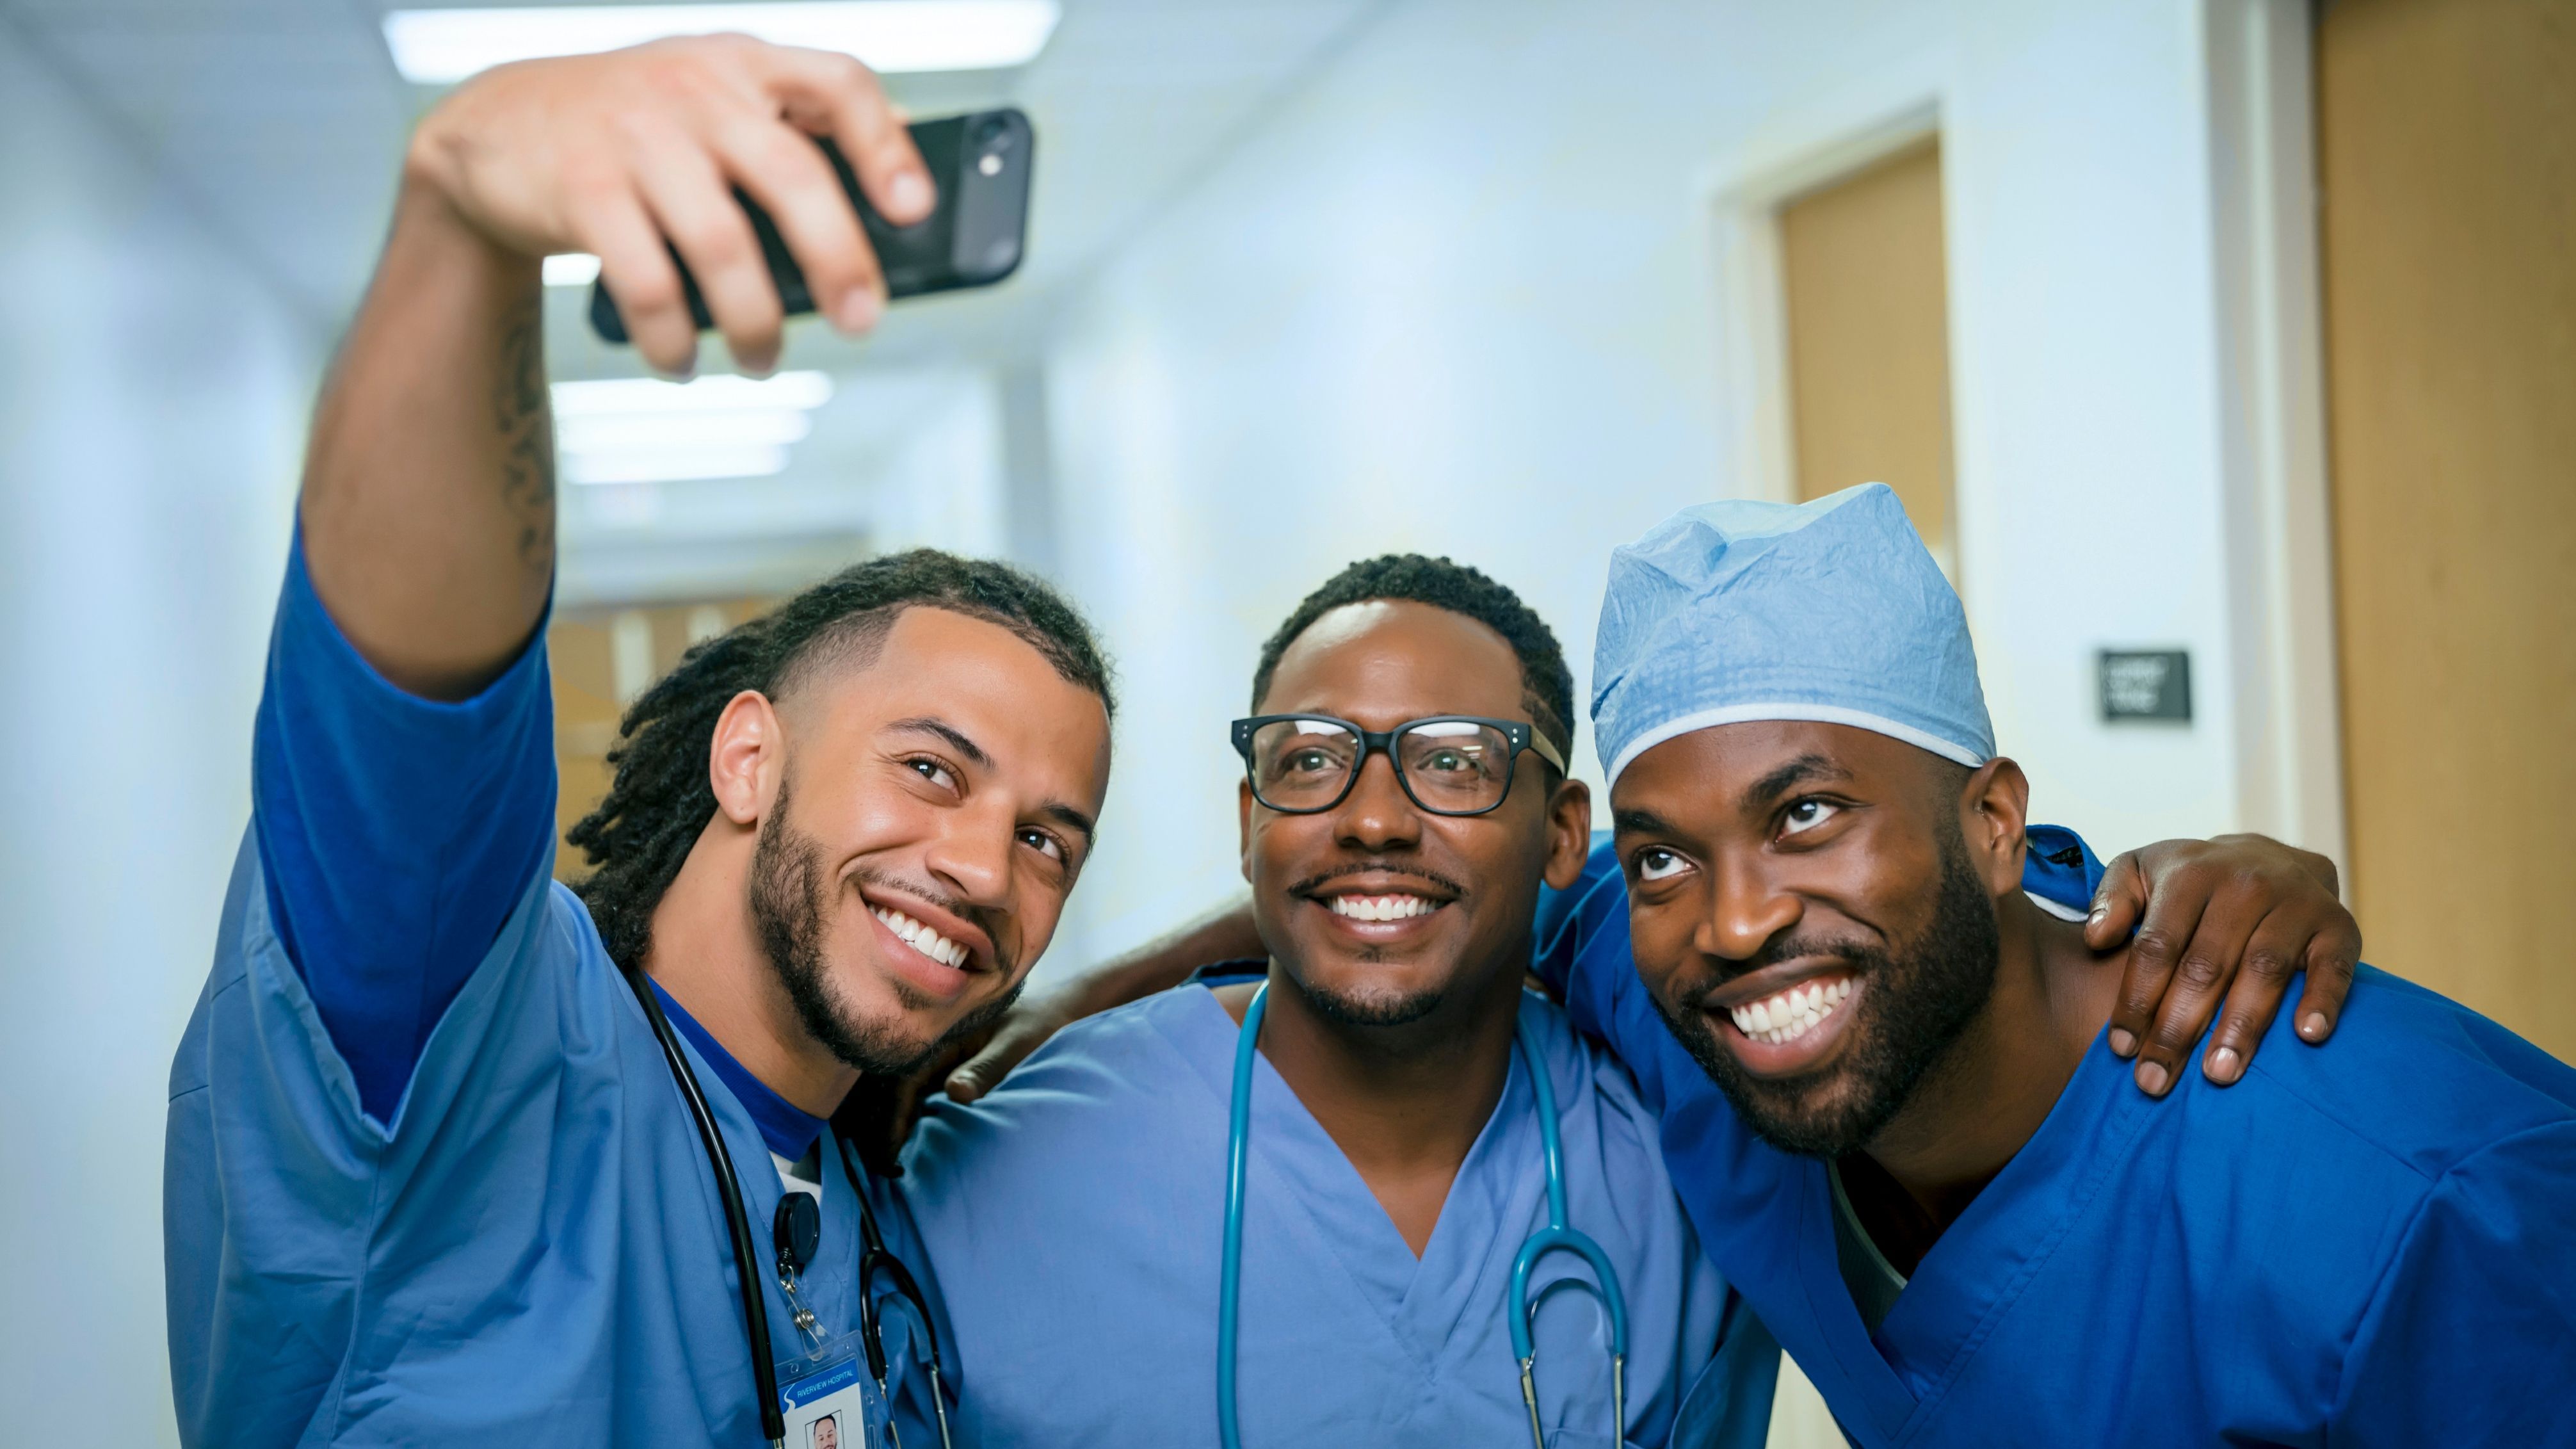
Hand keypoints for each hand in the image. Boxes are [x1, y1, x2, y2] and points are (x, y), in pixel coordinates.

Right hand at [404, 34, 932, 374]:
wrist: (494, 127)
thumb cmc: (635, 132)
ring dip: (754, 320)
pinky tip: (682, 363)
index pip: (837, 81)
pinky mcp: (581, 189)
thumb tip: (873, 246)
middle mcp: (695, 88)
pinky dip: (673, 338)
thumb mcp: (709, 104)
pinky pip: (647, 282)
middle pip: (791, 173)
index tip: (915, 211)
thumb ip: (782, 143)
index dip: (885, 144)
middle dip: (838, 258)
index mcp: (742, 64)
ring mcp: (634, 135)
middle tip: (861, 321)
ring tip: (762, 362)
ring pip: (721, 242)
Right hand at [839, 979, 1084, 1176]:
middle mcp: (941, 1045)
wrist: (1068, 1009)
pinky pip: (930, 1094)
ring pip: (914, 1093)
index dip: (894, 1114)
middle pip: (902, 1087)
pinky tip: (921, 1144)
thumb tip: (955, 1093)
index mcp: (946, 1033)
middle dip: (891, 1124)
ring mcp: (949, 1057)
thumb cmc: (1045, 1022)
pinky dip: (922, 1118)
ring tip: (897, 1163)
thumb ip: (987, 1068)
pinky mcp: (960, 1067)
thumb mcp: (1017, 1045)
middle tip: (888, 1166)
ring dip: (903, 1123)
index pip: (906, 1076)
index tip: (891, 1150)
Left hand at [2087, 834, 2360, 1094]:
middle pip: (2205, 966)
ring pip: (2264, 970)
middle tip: (2157, 1081)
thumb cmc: (2191, 881)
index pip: (2157, 946)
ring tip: (2218, 1075)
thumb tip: (2095, 938)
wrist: (2270, 855)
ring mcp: (2295, 903)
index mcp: (2189, 875)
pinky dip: (2323, 999)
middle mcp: (2244, 885)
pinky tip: (2307, 1036)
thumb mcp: (2139, 871)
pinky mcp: (2338, 925)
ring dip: (2241, 1026)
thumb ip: (2111, 899)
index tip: (2121, 1049)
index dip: (2136, 999)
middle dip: (2178, 1029)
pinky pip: (2333, 966)